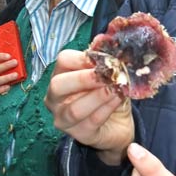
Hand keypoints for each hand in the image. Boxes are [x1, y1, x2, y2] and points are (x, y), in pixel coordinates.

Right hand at [45, 49, 134, 164]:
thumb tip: (107, 41)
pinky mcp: (79, 134)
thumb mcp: (109, 75)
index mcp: (61, 76)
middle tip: (107, 74)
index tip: (103, 58)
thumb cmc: (109, 95)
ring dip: (99, 96)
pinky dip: (107, 108)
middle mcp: (55, 98)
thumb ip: (106, 61)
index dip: (82, 58)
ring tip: (117, 87)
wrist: (119, 125)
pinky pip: (91, 121)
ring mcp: (64, 118)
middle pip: (58, 85)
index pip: (63, 61)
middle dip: (84, 78)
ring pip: (75, 108)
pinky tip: (119, 99)